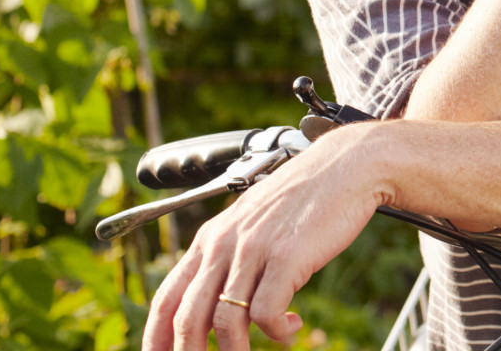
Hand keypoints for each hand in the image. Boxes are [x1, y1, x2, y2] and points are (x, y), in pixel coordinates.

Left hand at [142, 127, 385, 350]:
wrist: (345, 167)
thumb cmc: (304, 196)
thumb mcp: (252, 222)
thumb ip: (231, 255)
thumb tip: (220, 300)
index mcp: (210, 238)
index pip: (167, 298)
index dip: (156, 337)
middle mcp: (224, 245)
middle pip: (188, 317)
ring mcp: (254, 251)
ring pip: (225, 322)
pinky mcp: (286, 258)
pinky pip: (268, 314)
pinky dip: (277, 332)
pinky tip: (291, 326)